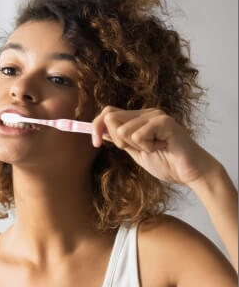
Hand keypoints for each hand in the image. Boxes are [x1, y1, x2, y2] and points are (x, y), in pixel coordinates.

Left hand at [91, 106, 220, 185]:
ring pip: (122, 130)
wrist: (190, 174)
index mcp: (138, 119)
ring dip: (135, 146)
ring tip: (154, 149)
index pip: (108, 112)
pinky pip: (137, 135)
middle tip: (136, 149)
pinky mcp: (164, 122)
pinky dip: (146, 148)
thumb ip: (121, 141)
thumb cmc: (166, 163)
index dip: (96, 126)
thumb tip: (101, 132)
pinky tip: (162, 148)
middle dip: (116, 140)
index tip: (96, 143)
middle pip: (110, 117)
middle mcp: (146, 113)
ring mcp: (155, 115)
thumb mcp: (136, 152)